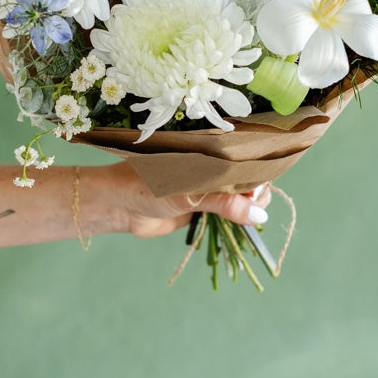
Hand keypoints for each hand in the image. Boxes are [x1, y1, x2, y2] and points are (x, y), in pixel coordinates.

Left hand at [103, 161, 270, 238]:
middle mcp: (211, 166)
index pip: (245, 159)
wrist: (119, 205)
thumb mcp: (188, 193)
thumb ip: (224, 203)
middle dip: (256, 194)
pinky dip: (237, 219)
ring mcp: (207, 187)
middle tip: (252, 211)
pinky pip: (227, 213)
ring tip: (248, 220)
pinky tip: (243, 227)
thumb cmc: (148, 185)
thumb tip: (259, 215)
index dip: (257, 175)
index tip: (256, 193)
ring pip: (239, 197)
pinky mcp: (201, 206)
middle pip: (247, 179)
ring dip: (248, 209)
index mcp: (208, 151)